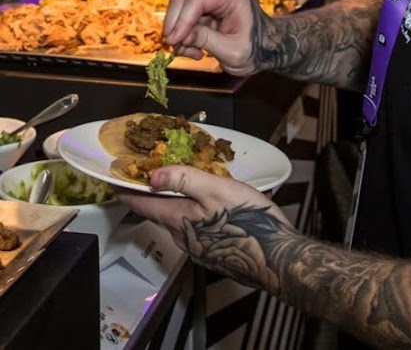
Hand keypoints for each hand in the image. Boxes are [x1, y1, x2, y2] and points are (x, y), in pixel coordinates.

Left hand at [118, 165, 291, 294]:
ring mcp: (199, 248)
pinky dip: (199, 213)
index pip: (142, 204)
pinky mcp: (214, 253)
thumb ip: (185, 180)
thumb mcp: (217, 190)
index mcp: (178, 219)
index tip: (116, 180)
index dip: (127, 191)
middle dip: (158, 194)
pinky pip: (199, 228)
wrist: (274, 257)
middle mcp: (183, 237)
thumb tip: (152, 175)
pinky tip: (218, 206)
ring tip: (193, 184)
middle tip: (159, 172)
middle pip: (161, 213)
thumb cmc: (247, 219)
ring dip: (181, 203)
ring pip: (182, 220)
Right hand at [163, 0, 258, 75]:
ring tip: (194, 53)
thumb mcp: (232, 51)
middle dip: (176, 27)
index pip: (196, 0)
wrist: (264, 48)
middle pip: (182, 0)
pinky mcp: (203, 7)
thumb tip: (180, 36)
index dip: (181, 21)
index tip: (173, 41)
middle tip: (177, 49)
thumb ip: (206, 40)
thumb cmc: (256, 48)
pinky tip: (196, 50)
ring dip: (180, 34)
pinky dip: (183, 35)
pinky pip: (182, 18)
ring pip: (179, 10)